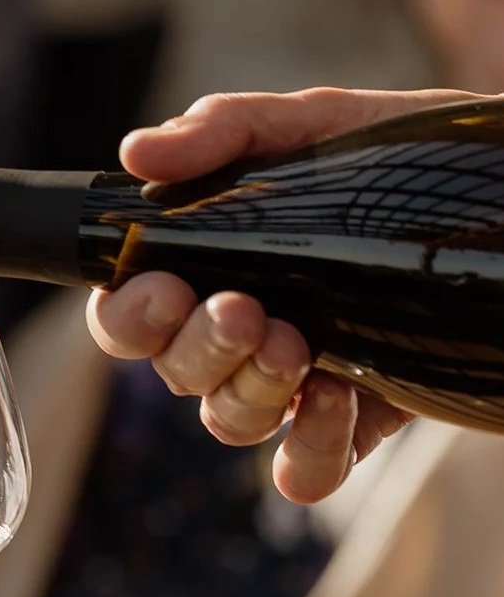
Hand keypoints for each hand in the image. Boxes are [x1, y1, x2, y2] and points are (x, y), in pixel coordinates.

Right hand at [86, 87, 470, 501]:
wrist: (494, 196)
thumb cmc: (397, 158)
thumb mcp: (315, 126)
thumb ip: (227, 130)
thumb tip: (137, 152)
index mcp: (213, 267)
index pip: (131, 316)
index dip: (128, 317)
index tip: (164, 287)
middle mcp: (243, 332)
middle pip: (175, 375)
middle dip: (199, 349)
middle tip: (244, 311)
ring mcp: (296, 381)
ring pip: (229, 422)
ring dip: (250, 391)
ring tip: (297, 345)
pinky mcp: (357, 421)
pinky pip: (305, 471)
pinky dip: (307, 450)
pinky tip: (336, 398)